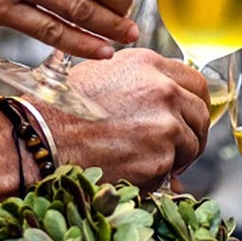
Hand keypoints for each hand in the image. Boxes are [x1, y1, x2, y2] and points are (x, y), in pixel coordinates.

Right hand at [45, 49, 209, 186]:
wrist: (41, 140)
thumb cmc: (61, 109)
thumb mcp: (103, 75)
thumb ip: (141, 80)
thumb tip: (169, 98)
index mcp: (149, 65)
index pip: (195, 82)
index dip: (193, 103)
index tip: (188, 116)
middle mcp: (162, 90)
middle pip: (200, 113)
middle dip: (191, 132)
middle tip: (175, 146)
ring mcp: (164, 124)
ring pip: (192, 143)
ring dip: (177, 155)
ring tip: (148, 160)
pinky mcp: (160, 158)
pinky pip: (172, 170)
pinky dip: (159, 175)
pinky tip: (134, 171)